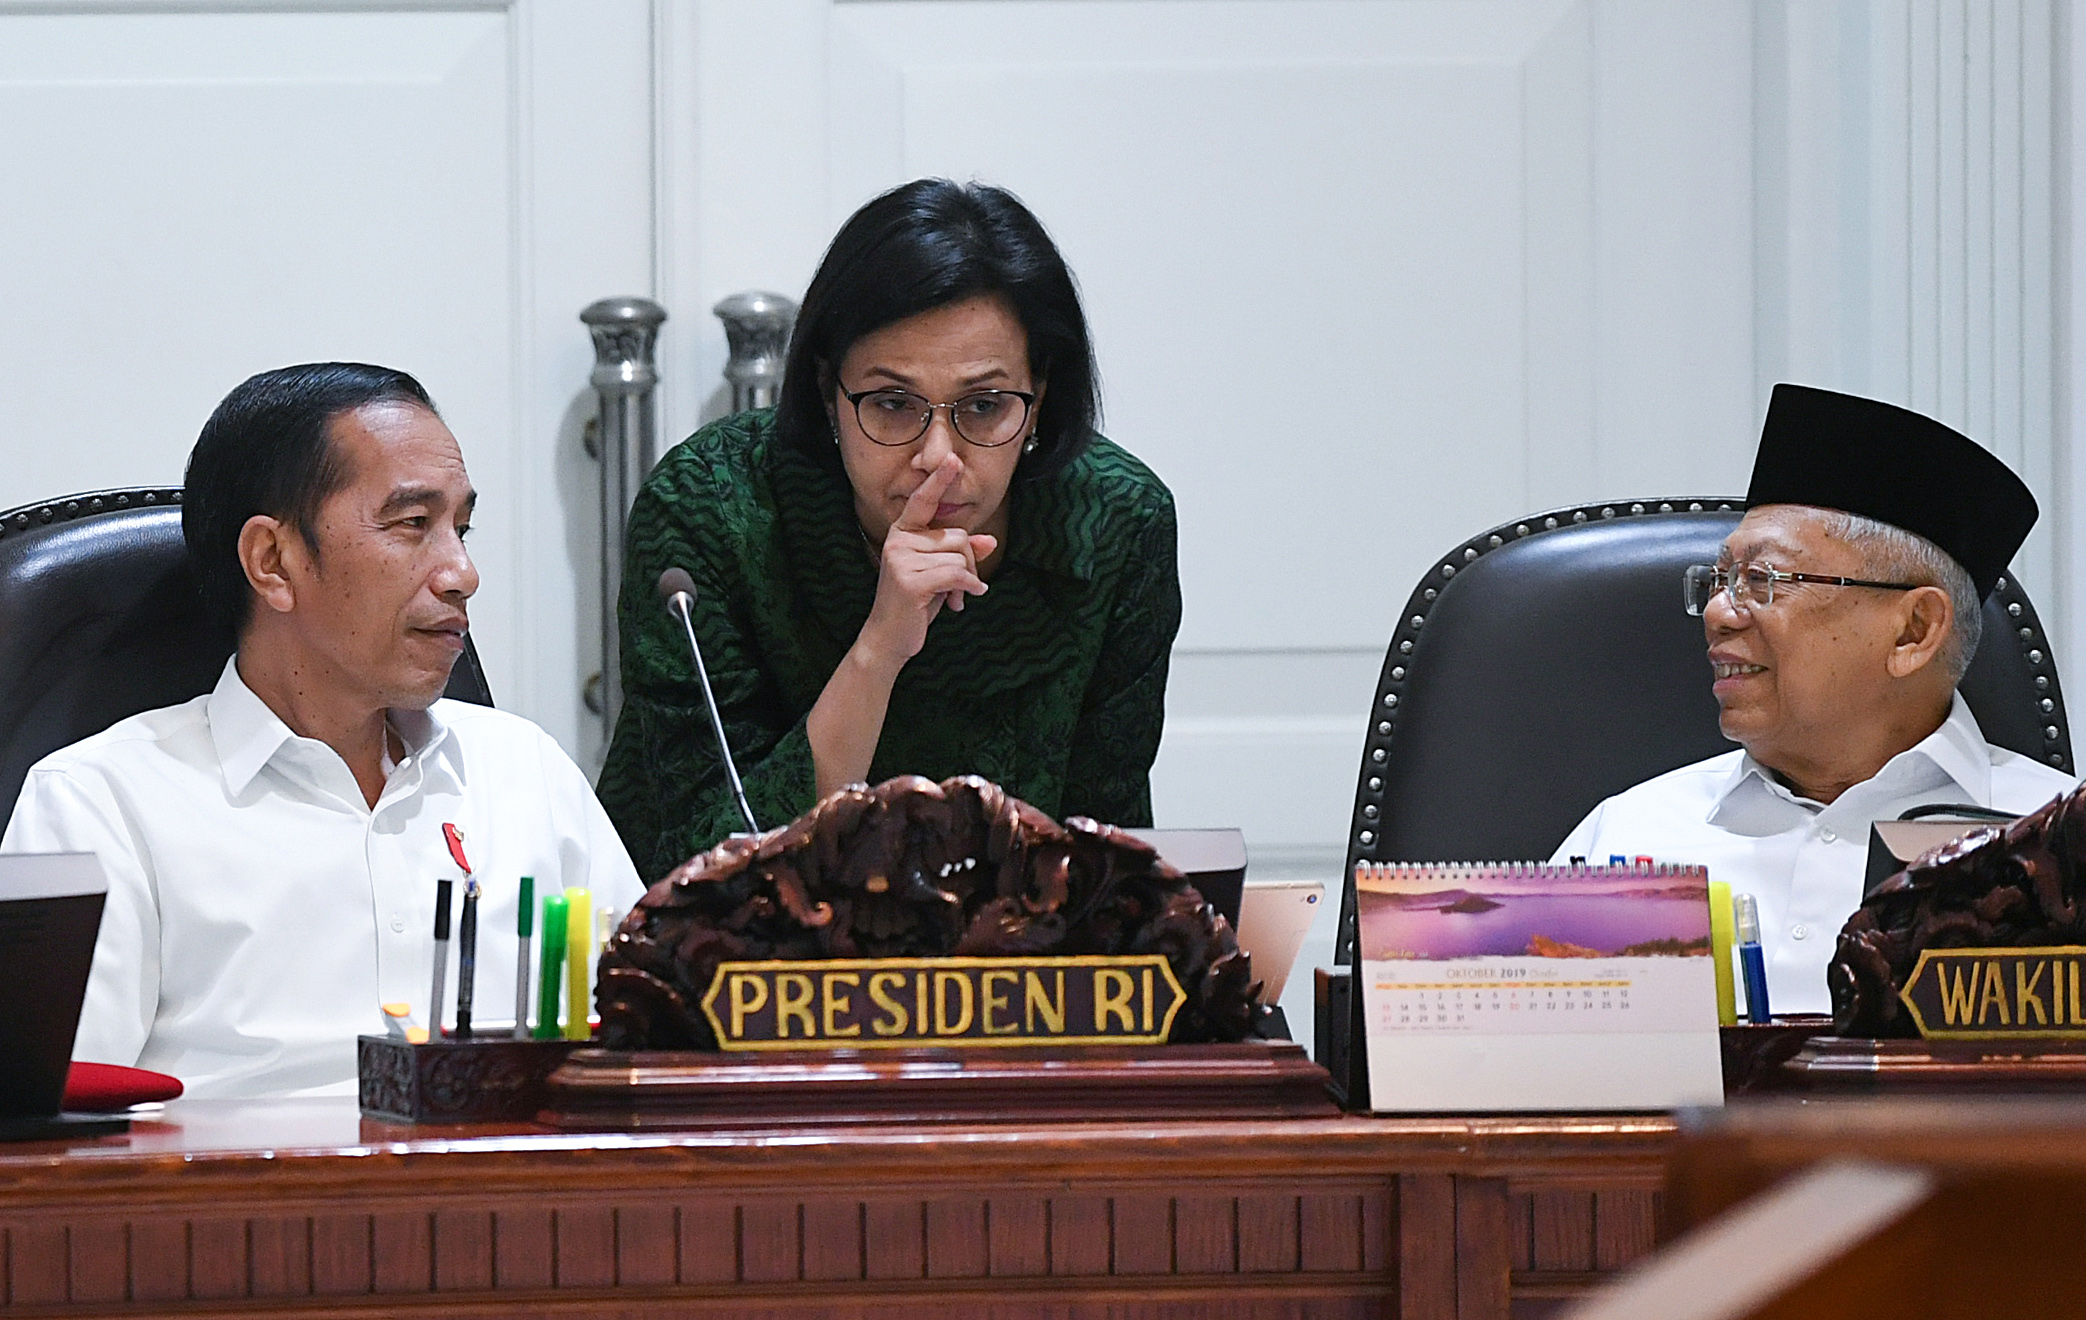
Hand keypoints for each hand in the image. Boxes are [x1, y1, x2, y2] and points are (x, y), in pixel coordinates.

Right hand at [856, 455, 996, 670]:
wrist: (889, 638)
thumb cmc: (916, 604)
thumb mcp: (942, 573)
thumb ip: (961, 553)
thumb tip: (989, 539)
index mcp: (903, 532)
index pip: (923, 501)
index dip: (939, 480)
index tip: (953, 459)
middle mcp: (899, 539)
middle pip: (958, 535)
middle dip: (970, 562)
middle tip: (964, 587)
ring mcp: (901, 558)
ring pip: (959, 555)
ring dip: (967, 580)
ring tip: (955, 599)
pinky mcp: (909, 580)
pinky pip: (955, 574)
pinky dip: (967, 588)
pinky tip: (964, 602)